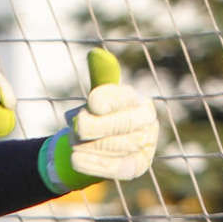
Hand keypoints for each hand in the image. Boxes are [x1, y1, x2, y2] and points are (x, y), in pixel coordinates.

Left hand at [39, 49, 158, 193]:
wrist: (96, 148)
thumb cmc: (98, 117)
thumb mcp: (96, 98)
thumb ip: (98, 77)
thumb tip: (96, 53)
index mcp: (137, 100)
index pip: (123, 98)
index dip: (106, 100)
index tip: (91, 102)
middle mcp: (147, 121)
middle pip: (119, 124)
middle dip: (91, 126)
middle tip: (75, 126)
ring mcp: (145, 145)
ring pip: (112, 146)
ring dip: (86, 145)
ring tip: (75, 142)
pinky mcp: (138, 166)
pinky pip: (116, 167)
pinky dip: (93, 163)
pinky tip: (75, 159)